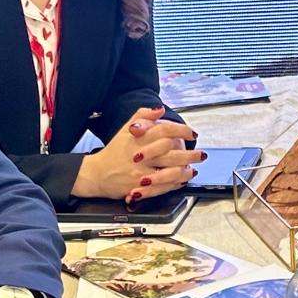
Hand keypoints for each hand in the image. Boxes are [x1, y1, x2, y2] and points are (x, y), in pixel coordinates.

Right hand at [72, 106, 203, 202]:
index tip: (192, 133)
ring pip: (169, 171)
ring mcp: (140, 173)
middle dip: (190, 153)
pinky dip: (175, 184)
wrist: (96, 174)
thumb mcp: (124, 130)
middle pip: (170, 151)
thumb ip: (142, 117)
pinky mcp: (140, 188)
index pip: (164, 130)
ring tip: (194, 169)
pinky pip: (163, 187)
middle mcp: (140, 155)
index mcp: (137, 139)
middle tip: (201, 154)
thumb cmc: (113, 152)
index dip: (181, 131)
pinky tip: (182, 180)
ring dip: (185, 170)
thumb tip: (159, 109)